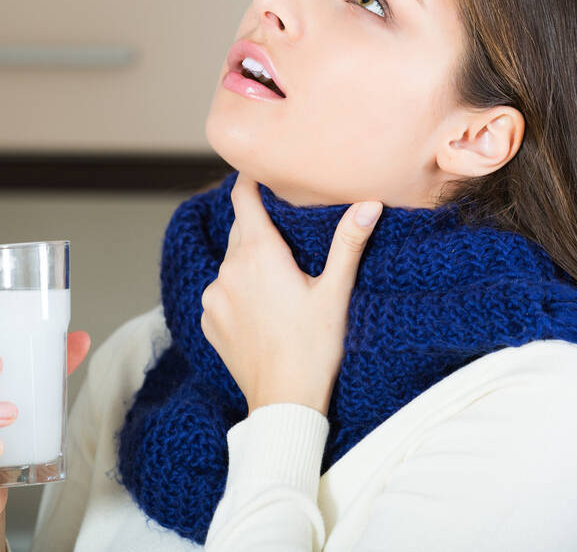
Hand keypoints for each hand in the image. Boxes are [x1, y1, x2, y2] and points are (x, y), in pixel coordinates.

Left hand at [200, 172, 381, 415]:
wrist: (284, 403)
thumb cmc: (314, 347)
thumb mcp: (335, 292)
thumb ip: (348, 243)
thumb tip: (368, 204)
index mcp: (258, 253)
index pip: (243, 197)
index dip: (250, 181)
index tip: (261, 172)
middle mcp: (228, 269)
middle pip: (240, 228)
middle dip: (259, 223)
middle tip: (287, 228)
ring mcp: (213, 296)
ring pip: (230, 261)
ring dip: (249, 260)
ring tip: (279, 276)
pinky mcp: (208, 319)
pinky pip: (220, 291)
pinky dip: (237, 289)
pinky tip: (263, 308)